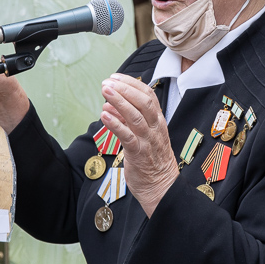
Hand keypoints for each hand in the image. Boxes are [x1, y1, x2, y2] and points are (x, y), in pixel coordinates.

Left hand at [99, 74, 178, 216]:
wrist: (160, 187)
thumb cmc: (150, 159)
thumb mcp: (142, 135)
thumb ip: (127, 119)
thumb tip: (109, 104)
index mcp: (157, 120)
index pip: (148, 95)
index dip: (131, 83)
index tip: (115, 77)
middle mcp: (155, 128)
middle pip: (143, 102)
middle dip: (124, 89)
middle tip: (107, 82)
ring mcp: (148, 140)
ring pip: (135, 116)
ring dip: (119, 101)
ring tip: (105, 92)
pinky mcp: (139, 154)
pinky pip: (127, 136)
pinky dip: (115, 124)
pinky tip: (104, 115)